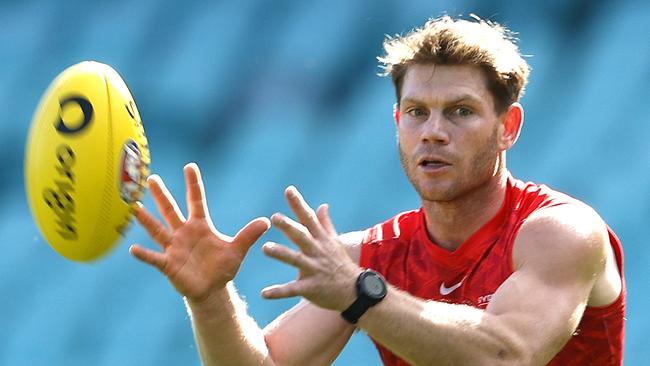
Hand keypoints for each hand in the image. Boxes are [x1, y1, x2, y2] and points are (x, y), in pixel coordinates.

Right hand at [130, 163, 269, 303]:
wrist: (212, 290)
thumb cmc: (222, 268)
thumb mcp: (237, 250)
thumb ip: (248, 235)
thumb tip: (267, 221)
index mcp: (200, 226)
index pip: (196, 200)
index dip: (193, 184)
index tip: (190, 166)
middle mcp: (184, 232)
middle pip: (171, 210)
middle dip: (161, 195)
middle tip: (151, 178)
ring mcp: (174, 247)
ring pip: (157, 229)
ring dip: (145, 219)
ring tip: (133, 206)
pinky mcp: (168, 264)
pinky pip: (154, 258)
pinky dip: (144, 254)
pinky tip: (133, 248)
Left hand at [261, 186, 360, 311]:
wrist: (355, 292)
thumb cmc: (341, 265)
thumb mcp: (335, 242)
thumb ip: (325, 224)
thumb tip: (323, 205)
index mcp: (321, 240)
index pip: (309, 218)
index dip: (298, 204)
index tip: (289, 190)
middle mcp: (317, 252)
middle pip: (302, 236)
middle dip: (289, 226)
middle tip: (275, 217)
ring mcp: (314, 270)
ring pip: (295, 260)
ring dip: (281, 253)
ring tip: (265, 248)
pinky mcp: (311, 288)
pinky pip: (293, 290)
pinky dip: (279, 292)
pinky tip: (264, 293)